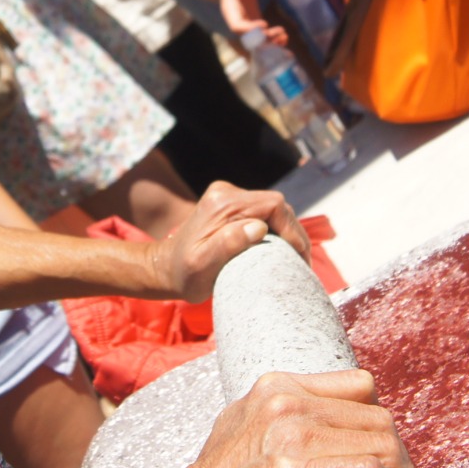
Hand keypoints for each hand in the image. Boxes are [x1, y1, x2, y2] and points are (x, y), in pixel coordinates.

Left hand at [148, 180, 305, 302]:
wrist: (165, 270)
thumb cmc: (184, 274)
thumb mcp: (203, 265)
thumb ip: (228, 243)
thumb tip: (259, 228)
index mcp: (222, 203)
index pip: (272, 205)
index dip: (292, 229)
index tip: (299, 256)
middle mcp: (226, 193)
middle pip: (276, 205)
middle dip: (293, 232)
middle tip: (303, 263)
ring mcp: (228, 197)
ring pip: (272, 209)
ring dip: (287, 232)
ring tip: (296, 260)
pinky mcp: (230, 206)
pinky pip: (263, 214)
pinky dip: (276, 231)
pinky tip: (282, 252)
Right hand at [167, 369, 426, 467]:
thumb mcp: (243, 436)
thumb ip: (278, 424)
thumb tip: (323, 436)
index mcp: (276, 387)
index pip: (360, 388)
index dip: (383, 430)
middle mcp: (285, 402)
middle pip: (379, 421)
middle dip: (404, 467)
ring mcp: (292, 435)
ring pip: (384, 448)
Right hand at [216, 0, 284, 43]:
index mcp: (231, 14)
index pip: (237, 26)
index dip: (250, 29)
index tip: (264, 24)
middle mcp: (239, 24)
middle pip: (250, 38)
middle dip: (265, 37)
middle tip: (280, 31)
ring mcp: (248, 27)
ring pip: (259, 40)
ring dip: (272, 41)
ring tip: (284, 37)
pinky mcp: (256, 26)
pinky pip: (264, 36)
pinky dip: (274, 39)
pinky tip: (285, 38)